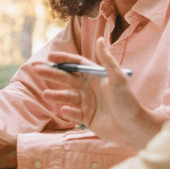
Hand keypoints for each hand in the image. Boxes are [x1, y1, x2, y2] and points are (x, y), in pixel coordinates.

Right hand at [34, 37, 148, 147]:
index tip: (50, 57)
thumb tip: (99, 39)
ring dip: (55, 94)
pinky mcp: (86, 118)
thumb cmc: (128, 102)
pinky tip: (66, 110)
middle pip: (66, 78)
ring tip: (46, 95)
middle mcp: (90, 88)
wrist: (134, 128)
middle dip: (51, 74)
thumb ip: (107, 60)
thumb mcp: (118, 79)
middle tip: (35, 70)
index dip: (63, 60)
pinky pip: (72, 113)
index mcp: (96, 77)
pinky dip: (67, 111)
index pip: (77, 65)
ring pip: (66, 96)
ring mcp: (87, 103)